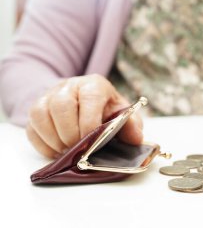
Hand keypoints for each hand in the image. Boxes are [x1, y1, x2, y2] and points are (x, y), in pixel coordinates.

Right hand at [26, 74, 142, 158]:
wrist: (85, 101)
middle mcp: (69, 86)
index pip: (89, 98)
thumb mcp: (122, 114)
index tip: (92, 142)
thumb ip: (131, 125)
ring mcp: (49, 96)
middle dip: (70, 133)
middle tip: (79, 149)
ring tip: (68, 151)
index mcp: (94, 85)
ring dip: (54, 139)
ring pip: (41, 114)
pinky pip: (32, 126)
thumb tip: (136, 139)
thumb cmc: (106, 109)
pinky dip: (43, 144)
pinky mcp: (36, 109)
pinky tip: (57, 151)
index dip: (89, 123)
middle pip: (61, 105)